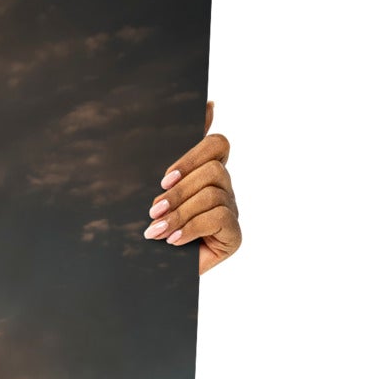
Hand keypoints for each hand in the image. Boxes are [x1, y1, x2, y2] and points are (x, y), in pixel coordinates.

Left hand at [144, 102, 239, 273]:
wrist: (145, 274)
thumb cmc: (146, 227)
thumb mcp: (150, 190)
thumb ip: (170, 153)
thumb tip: (208, 105)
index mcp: (204, 172)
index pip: (216, 143)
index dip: (193, 154)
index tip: (164, 178)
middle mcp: (222, 188)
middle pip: (214, 169)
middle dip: (178, 190)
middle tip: (153, 210)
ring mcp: (231, 211)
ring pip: (213, 194)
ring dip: (180, 212)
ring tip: (156, 231)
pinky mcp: (234, 235)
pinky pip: (220, 218)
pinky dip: (191, 228)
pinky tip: (173, 241)